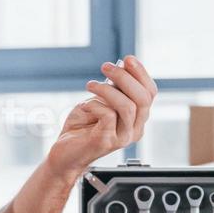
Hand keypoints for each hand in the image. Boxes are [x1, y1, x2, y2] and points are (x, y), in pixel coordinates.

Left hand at [48, 55, 158, 179]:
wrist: (63, 153)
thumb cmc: (81, 128)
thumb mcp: (99, 102)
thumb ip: (113, 90)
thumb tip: (121, 67)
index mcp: (136, 119)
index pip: (150, 93)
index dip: (141, 74)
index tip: (128, 59)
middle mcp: (134, 129)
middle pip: (143, 99)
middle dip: (125, 77)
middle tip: (106, 66)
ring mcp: (122, 137)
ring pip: (128, 106)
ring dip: (107, 89)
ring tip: (90, 84)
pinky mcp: (107, 141)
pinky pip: (109, 116)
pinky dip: (95, 104)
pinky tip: (84, 105)